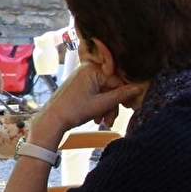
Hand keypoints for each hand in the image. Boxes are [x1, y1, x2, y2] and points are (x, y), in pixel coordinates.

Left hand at [29, 62, 143, 147]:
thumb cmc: (74, 110)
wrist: (51, 119)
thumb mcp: (101, 104)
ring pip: (103, 92)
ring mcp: (83, 77)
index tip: (131, 107)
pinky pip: (95, 93)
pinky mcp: (79, 85)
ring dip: (106, 108)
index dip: (125, 95)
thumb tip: (138, 89)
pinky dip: (98, 106)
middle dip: (113, 105)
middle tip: (112, 120)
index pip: (118, 81)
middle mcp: (88, 69)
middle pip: (111, 87)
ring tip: (103, 122)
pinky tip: (97, 118)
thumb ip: (121, 96)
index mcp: (93, 69)